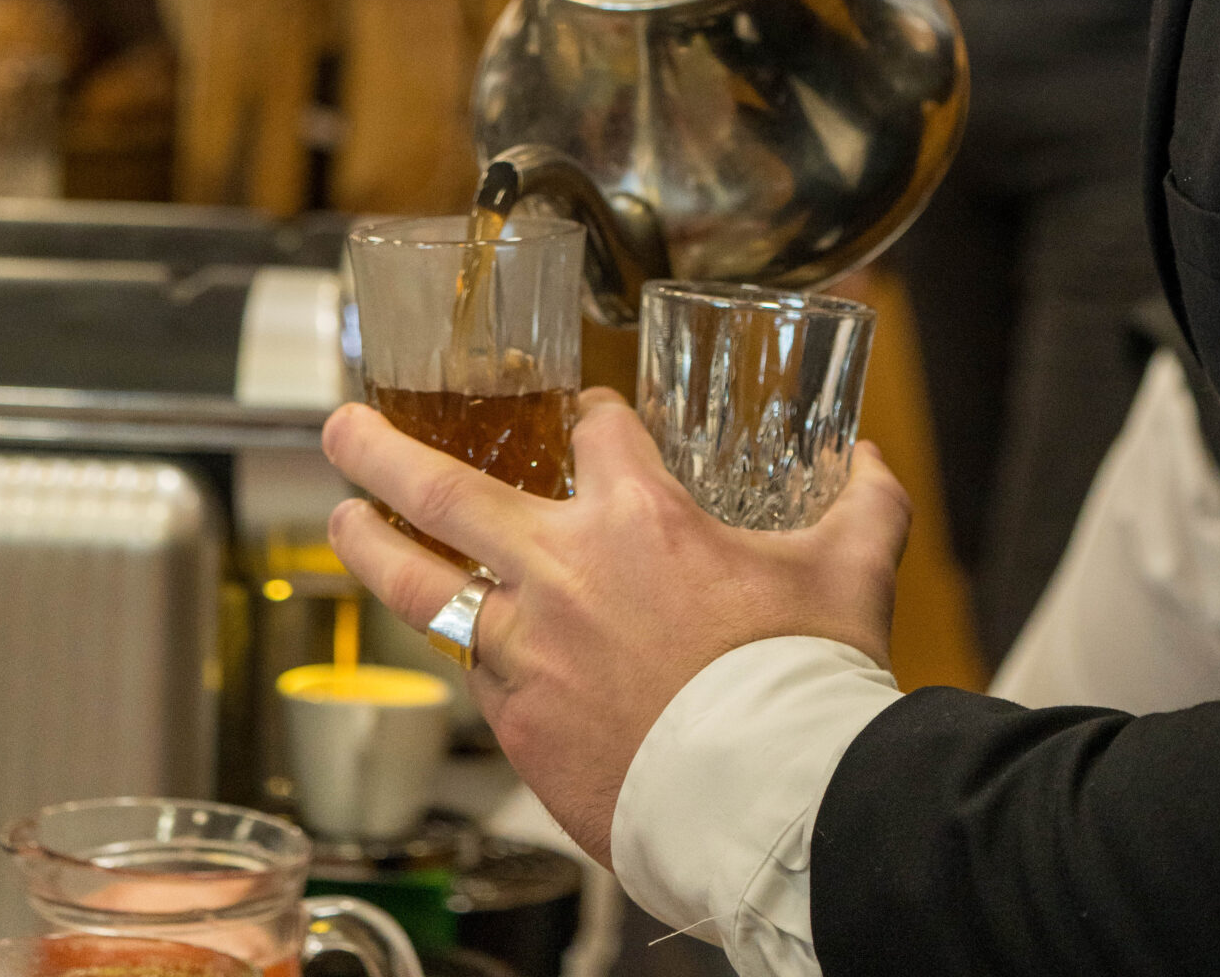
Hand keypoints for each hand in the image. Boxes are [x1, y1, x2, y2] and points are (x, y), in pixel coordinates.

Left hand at [323, 393, 910, 865]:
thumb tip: (876, 464)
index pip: (594, 430)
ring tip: (343, 518)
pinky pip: (477, 677)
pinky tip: (462, 647)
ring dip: (375, 547)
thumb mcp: (852, 569)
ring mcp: (529, 654)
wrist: (774, 802)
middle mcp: (565, 572)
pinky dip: (468, 653)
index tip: (590, 420)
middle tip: (345, 424)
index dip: (593, 416)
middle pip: (445, 491)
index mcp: (642, 517)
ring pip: (422, 588)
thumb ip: (865, 503)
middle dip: (384, 449)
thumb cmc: (806, 683)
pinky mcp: (519, 729)